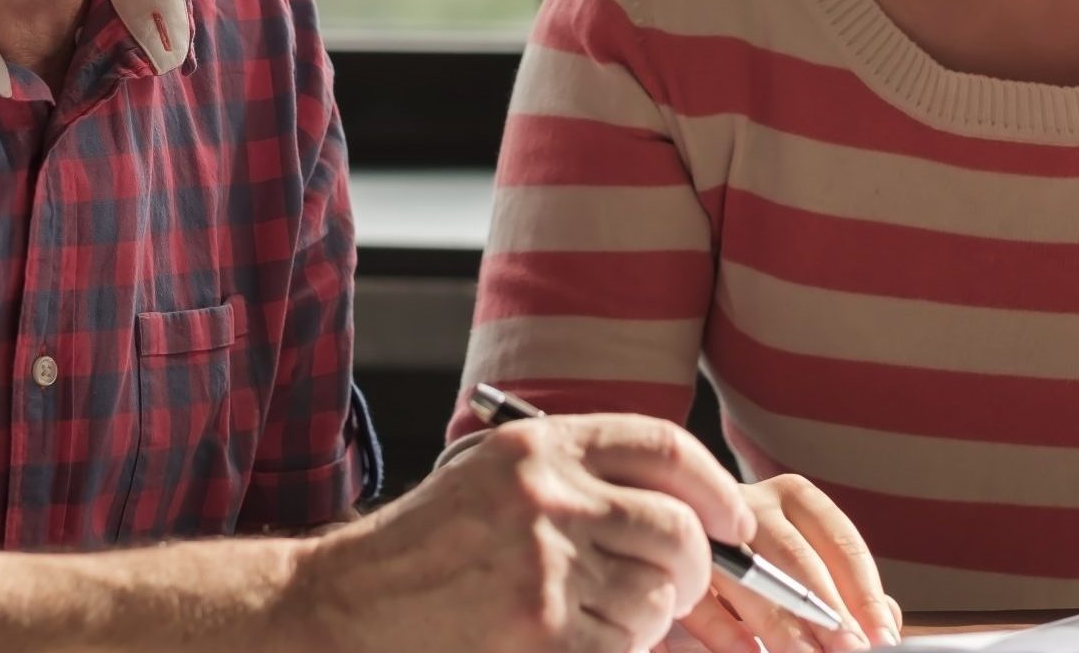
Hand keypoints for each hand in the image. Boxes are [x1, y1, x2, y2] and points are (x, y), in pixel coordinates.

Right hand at [290, 413, 755, 652]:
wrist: (345, 607)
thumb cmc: (424, 551)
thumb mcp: (493, 480)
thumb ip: (577, 479)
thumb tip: (686, 507)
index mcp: (540, 447)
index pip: (663, 446)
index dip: (712, 486)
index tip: (733, 519)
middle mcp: (546, 495)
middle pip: (675, 529)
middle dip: (698, 567)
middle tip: (686, 588)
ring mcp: (543, 563)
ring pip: (656, 596)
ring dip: (650, 619)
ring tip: (605, 620)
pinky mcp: (541, 627)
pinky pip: (626, 643)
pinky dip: (623, 647)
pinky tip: (583, 640)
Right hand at [657, 474, 901, 652]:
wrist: (674, 557)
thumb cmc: (763, 573)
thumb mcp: (810, 573)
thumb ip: (849, 594)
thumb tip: (886, 623)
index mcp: (796, 499)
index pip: (842, 544)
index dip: (865, 596)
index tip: (882, 638)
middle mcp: (752, 503)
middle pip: (796, 557)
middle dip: (826, 612)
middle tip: (849, 651)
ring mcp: (707, 527)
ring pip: (750, 575)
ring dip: (780, 624)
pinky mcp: (673, 560)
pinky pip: (701, 597)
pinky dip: (725, 631)